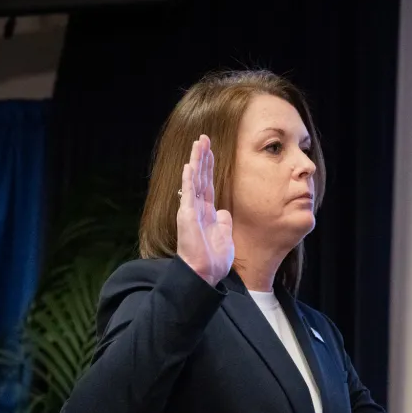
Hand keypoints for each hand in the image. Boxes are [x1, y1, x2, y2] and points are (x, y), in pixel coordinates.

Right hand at [177, 135, 234, 284]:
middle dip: (202, 157)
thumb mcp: (224, 237)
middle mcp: (197, 209)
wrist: (205, 274)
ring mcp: (190, 211)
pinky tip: (190, 165)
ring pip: (194, 180)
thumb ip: (223, 222)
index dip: (209, 168)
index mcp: (207, 213)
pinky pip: (188, 194)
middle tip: (203, 138)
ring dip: (196, 161)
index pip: (208, 184)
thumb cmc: (214, 260)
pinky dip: (189, 179)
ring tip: (198, 143)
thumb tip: (223, 212)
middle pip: (200, 177)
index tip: (210, 151)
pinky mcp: (186, 216)